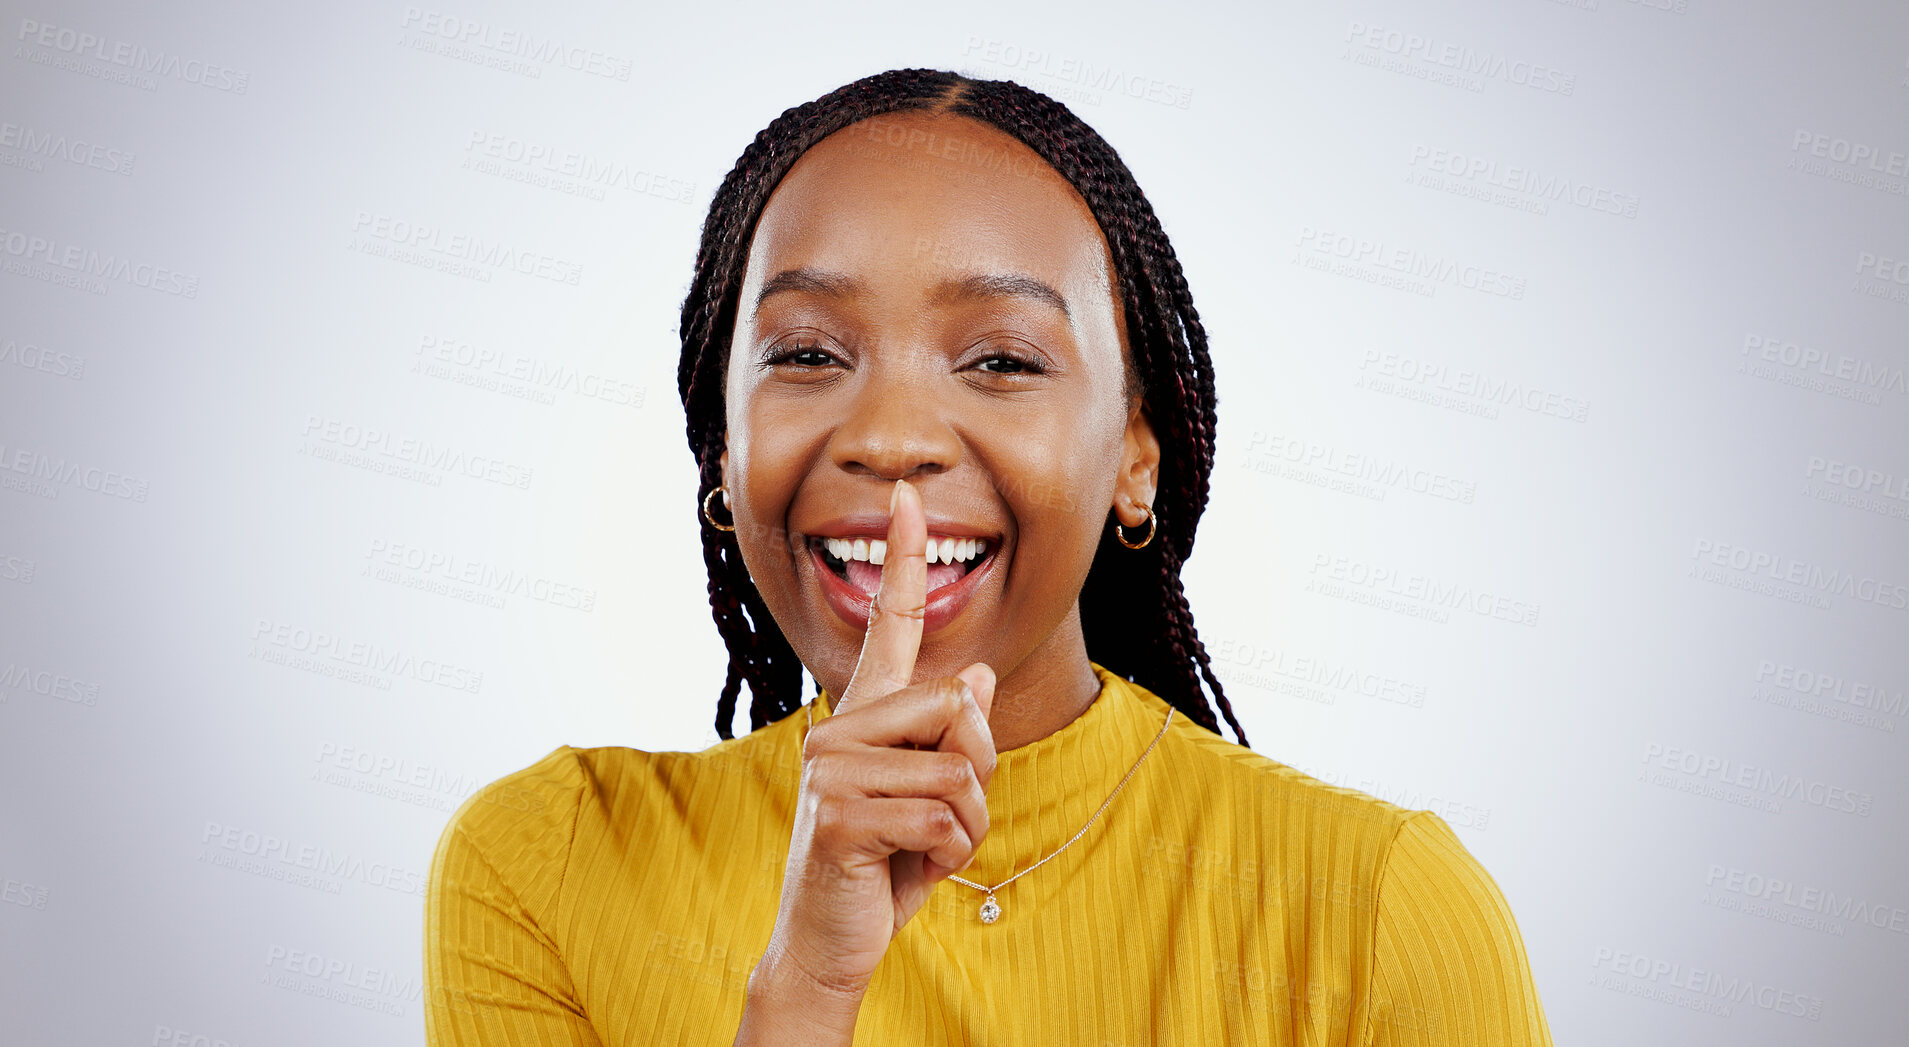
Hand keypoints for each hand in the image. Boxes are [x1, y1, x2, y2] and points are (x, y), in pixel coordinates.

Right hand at [736, 478, 996, 1044]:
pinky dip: (950, 855)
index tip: (908, 496)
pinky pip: (945, 818)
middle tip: (938, 820)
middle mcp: (839, 727)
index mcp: (864, 714)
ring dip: (968, 826)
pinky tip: (910, 870)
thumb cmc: (884, 864)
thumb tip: (981, 679)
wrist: (830, 941)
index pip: (890, 626)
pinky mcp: (837, 815)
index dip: (904, 559)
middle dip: (978, 776)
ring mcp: (831, 769)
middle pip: (962, 709)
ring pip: (962, 769)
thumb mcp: (931, 796)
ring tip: (921, 849)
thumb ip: (950, 738)